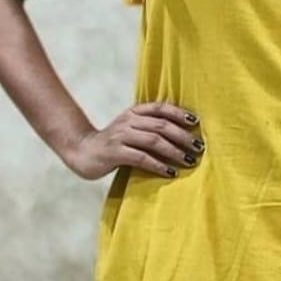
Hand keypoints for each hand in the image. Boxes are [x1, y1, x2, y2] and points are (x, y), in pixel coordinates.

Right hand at [64, 100, 204, 180]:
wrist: (81, 151)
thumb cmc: (112, 144)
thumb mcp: (130, 130)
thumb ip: (149, 127)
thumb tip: (181, 134)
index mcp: (134, 112)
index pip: (160, 108)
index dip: (179, 113)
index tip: (196, 122)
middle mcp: (128, 121)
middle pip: (162, 125)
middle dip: (183, 136)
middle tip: (199, 147)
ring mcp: (121, 136)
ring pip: (154, 140)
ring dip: (175, 151)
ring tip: (190, 161)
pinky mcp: (115, 152)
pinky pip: (142, 158)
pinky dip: (159, 165)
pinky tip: (171, 172)